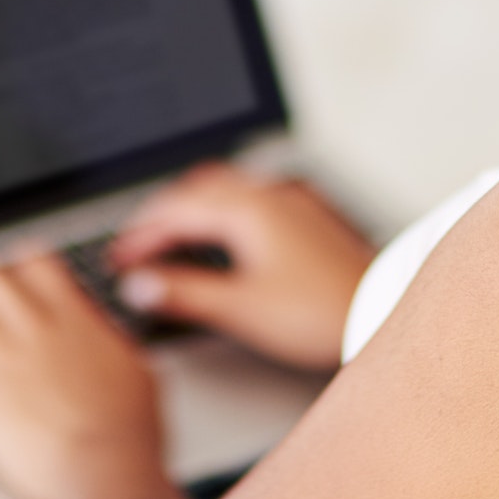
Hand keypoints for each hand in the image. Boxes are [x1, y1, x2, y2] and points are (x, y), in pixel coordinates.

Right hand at [110, 163, 377, 370]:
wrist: (380, 309)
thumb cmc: (319, 312)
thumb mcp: (241, 308)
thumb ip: (185, 293)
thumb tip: (141, 285)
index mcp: (245, 210)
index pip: (175, 212)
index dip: (140, 235)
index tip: (118, 257)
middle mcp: (267, 195)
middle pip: (197, 191)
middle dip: (162, 214)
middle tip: (137, 242)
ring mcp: (291, 200)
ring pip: (226, 186)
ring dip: (192, 204)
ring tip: (171, 228)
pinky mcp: (308, 214)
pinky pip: (251, 194)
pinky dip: (222, 206)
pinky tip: (226, 226)